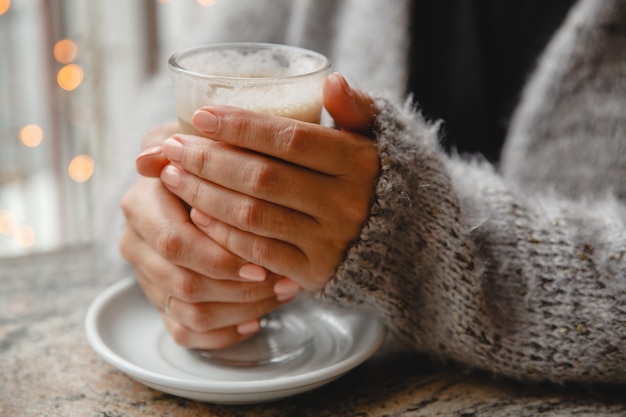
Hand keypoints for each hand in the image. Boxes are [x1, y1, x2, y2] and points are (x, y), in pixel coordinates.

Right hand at [120, 128, 299, 348]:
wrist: (193, 185)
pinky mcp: (161, 302)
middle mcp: (137, 244)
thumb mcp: (199, 139)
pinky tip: (255, 320)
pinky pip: (186, 333)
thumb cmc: (207, 160)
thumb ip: (185, 142)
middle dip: (239, 288)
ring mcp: (147, 276)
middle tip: (284, 281)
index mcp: (140, 205)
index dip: (220, 257)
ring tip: (282, 293)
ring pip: (190, 313)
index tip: (265, 260)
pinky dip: (223, 332)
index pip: (176, 244)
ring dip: (241, 309)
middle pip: (185, 285)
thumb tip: (149, 159)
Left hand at [158, 73, 378, 290]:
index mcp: (357, 162)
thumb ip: (354, 109)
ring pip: (254, 215)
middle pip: (263, 178)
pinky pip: (259, 252)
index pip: (290, 139)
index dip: (241, 127)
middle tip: (172, 147)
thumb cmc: (373, 179)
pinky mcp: (313, 272)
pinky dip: (223, 234)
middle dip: (209, 160)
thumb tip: (331, 82)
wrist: (400, 241)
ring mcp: (328, 241)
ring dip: (206, 195)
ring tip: (173, 176)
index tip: (201, 116)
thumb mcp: (374, 139)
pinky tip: (197, 215)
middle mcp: (345, 203)